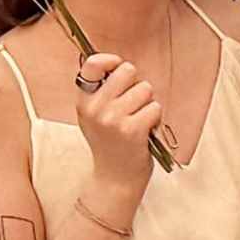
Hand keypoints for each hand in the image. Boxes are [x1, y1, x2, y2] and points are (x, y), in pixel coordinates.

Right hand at [67, 46, 162, 212]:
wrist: (114, 179)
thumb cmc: (109, 143)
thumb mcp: (95, 116)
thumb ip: (102, 91)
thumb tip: (119, 63)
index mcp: (83, 101)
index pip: (93, 64)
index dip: (111, 61)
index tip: (118, 68)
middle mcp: (95, 108)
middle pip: (128, 70)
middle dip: (136, 84)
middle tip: (132, 105)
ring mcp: (113, 119)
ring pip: (145, 89)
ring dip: (148, 104)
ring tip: (138, 121)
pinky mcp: (132, 130)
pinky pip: (155, 107)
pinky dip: (155, 119)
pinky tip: (145, 132)